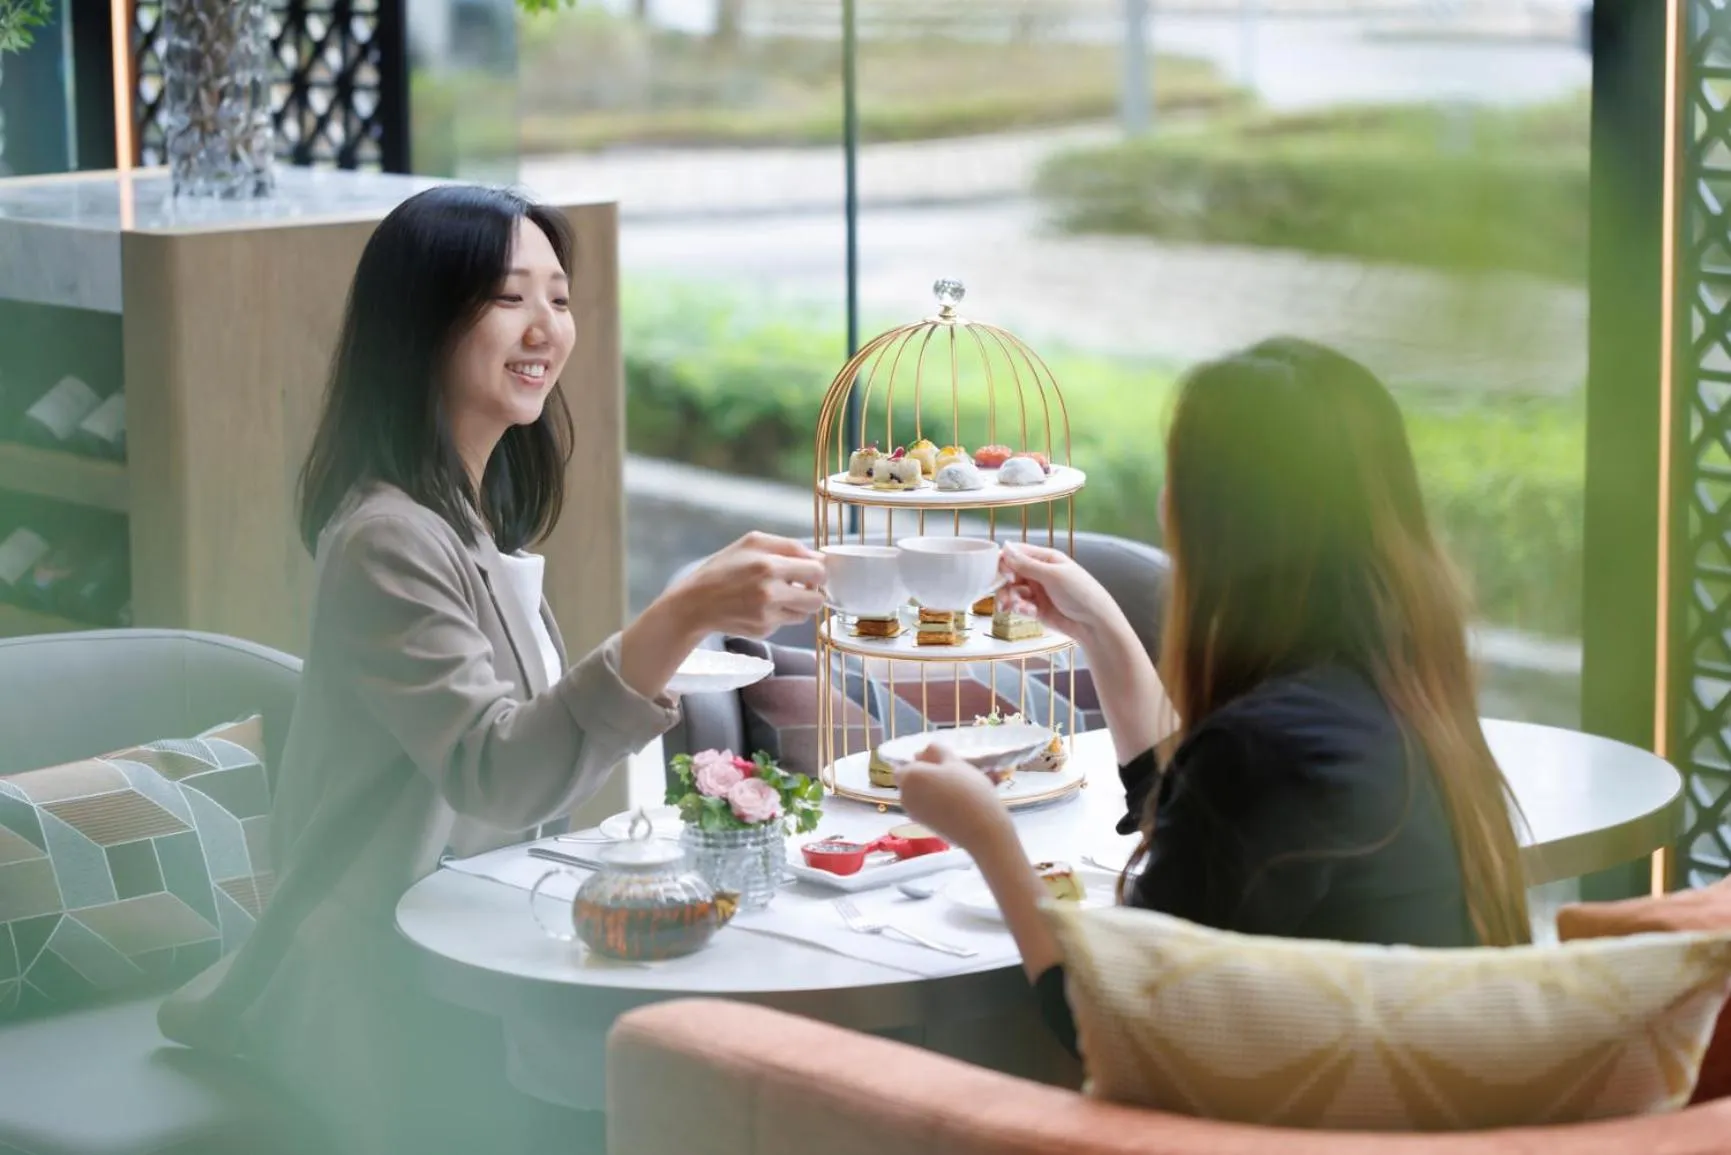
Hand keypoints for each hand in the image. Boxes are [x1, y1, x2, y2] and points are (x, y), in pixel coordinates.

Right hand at [664, 532, 826, 639]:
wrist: (696, 603)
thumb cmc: (724, 568)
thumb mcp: (752, 542)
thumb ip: (789, 546)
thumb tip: (818, 558)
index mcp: (769, 565)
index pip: (818, 571)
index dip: (818, 571)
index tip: (811, 571)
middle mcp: (770, 592)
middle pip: (817, 598)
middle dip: (813, 591)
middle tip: (802, 586)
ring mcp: (767, 615)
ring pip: (806, 613)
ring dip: (799, 604)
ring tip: (780, 595)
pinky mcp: (764, 630)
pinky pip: (787, 622)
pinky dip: (780, 614)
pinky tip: (762, 606)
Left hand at [896, 745, 1016, 855]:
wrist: (981, 829)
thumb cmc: (968, 790)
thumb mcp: (955, 762)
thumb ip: (936, 752)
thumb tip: (919, 753)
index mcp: (909, 776)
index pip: (906, 766)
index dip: (922, 763)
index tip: (942, 764)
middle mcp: (905, 795)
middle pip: (912, 781)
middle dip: (926, 777)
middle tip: (953, 775)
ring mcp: (913, 813)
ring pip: (920, 795)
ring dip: (933, 790)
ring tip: (959, 790)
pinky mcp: (924, 826)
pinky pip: (926, 808)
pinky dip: (936, 804)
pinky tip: (957, 805)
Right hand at [998, 542, 1118, 639]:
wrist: (1094, 624)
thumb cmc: (1081, 593)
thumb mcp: (1052, 575)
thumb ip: (1026, 564)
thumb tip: (1005, 547)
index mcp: (1045, 558)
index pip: (1016, 553)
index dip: (1005, 562)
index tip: (1002, 574)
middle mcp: (1039, 573)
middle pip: (1010, 574)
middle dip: (1004, 584)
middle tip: (1005, 595)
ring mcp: (1037, 591)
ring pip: (1012, 591)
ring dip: (1011, 598)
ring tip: (1015, 607)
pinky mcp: (1036, 609)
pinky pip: (1019, 606)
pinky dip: (1020, 609)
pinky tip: (1029, 612)